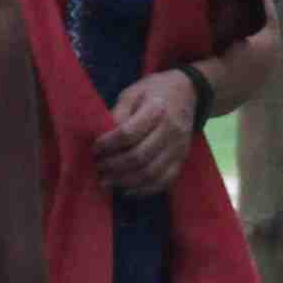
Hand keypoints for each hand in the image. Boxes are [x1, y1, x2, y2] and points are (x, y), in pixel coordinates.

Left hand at [95, 68, 205, 196]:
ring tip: (107, 182)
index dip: (108, 144)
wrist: (188, 92)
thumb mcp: (133, 92)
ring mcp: (178, 148)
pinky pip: (163, 181)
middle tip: (98, 168)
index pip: (128, 133)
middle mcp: (171, 130)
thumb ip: (118, 113)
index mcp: (156, 109)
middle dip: (113, 166)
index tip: (95, 148)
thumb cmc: (154, 91)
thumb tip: (103, 137)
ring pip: (150, 173)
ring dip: (125, 181)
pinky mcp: (181, 160)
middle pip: (139, 156)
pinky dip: (143, 190)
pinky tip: (126, 190)